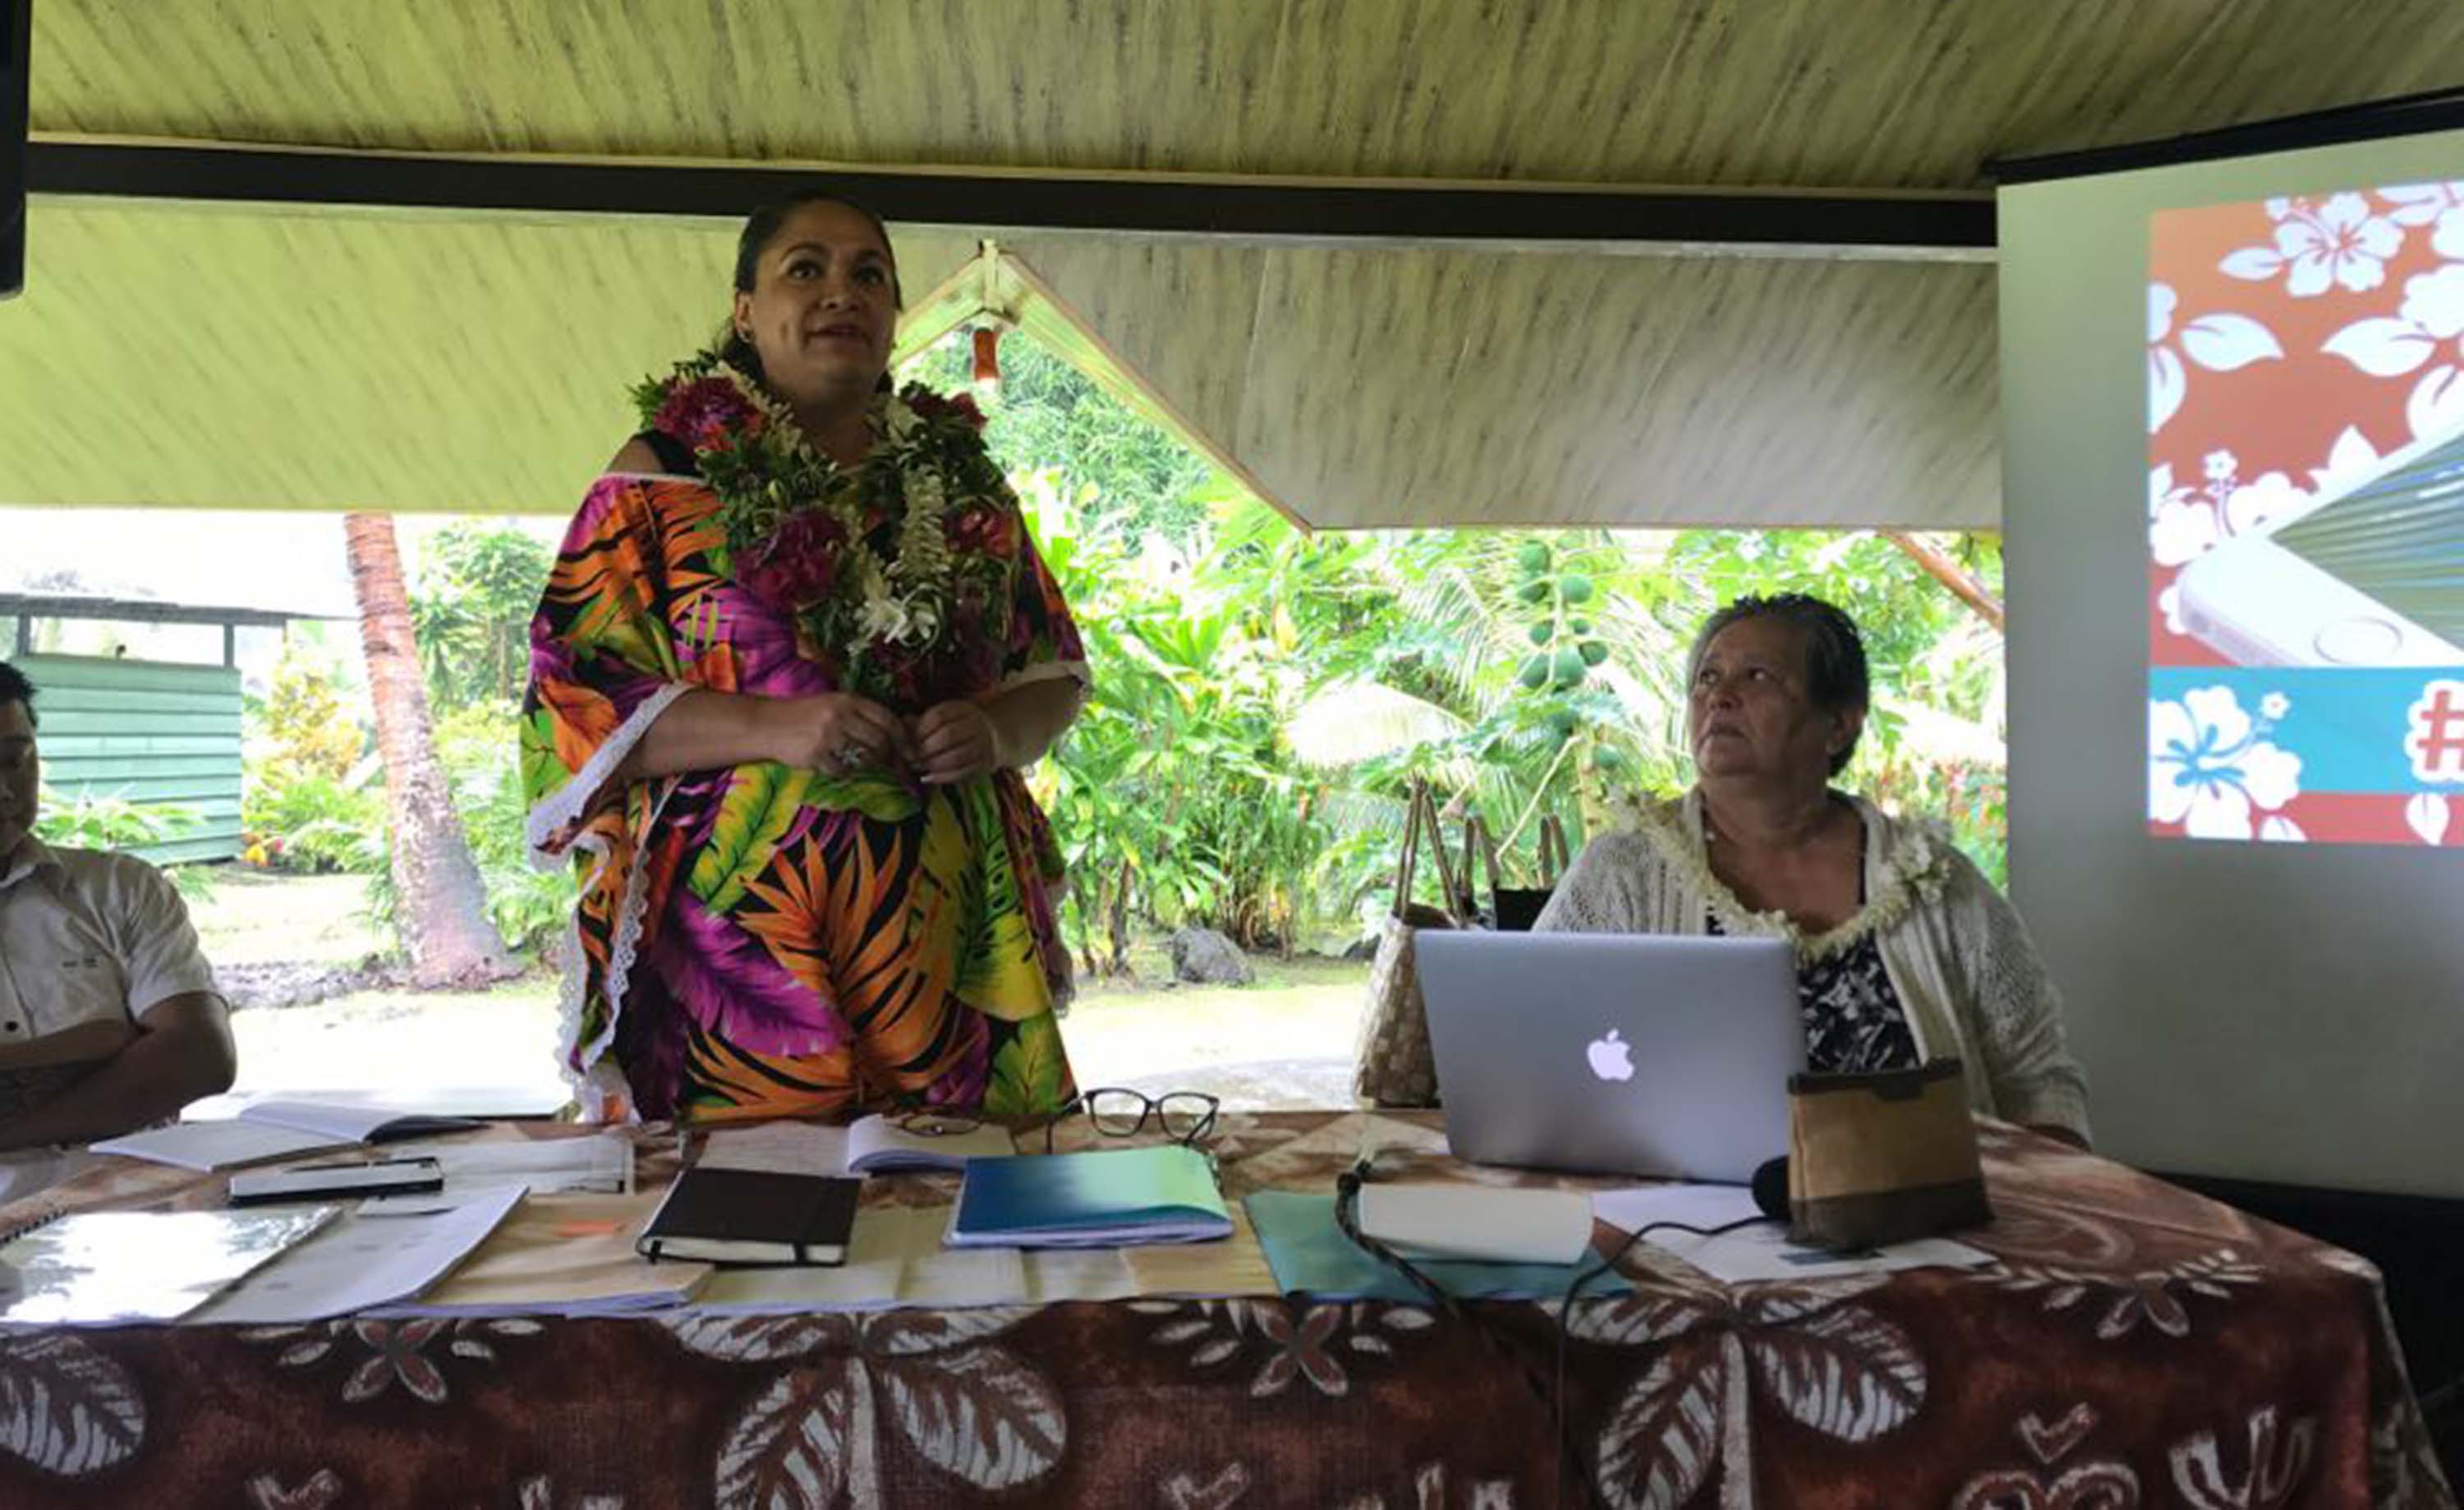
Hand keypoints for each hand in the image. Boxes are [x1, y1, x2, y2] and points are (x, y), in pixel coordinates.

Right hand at [760, 694, 910, 775]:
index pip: (887, 718)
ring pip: (865, 757)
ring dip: (869, 765)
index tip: (910, 750)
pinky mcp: (816, 755)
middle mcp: (840, 715)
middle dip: (890, 756)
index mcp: (848, 700)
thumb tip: (894, 733)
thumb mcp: (832, 704)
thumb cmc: (803, 715)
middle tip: (892, 766)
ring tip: (863, 765)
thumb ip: (860, 714)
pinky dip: (845, 773)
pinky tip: (837, 767)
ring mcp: (828, 736)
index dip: (903, 737)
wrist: (766, 724)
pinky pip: (844, 771)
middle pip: (881, 741)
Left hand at [910, 700, 1004, 785]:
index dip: (920, 729)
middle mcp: (977, 724)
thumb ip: (923, 721)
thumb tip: (902, 723)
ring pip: (956, 756)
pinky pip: (963, 772)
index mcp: (963, 708)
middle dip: (926, 749)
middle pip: (948, 735)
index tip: (908, 740)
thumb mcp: (945, 718)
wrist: (996, 737)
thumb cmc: (960, 727)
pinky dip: (942, 777)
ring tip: (919, 767)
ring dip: (933, 764)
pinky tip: (927, 778)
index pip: (939, 715)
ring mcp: (984, 744)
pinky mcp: (986, 763)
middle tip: (912, 757)